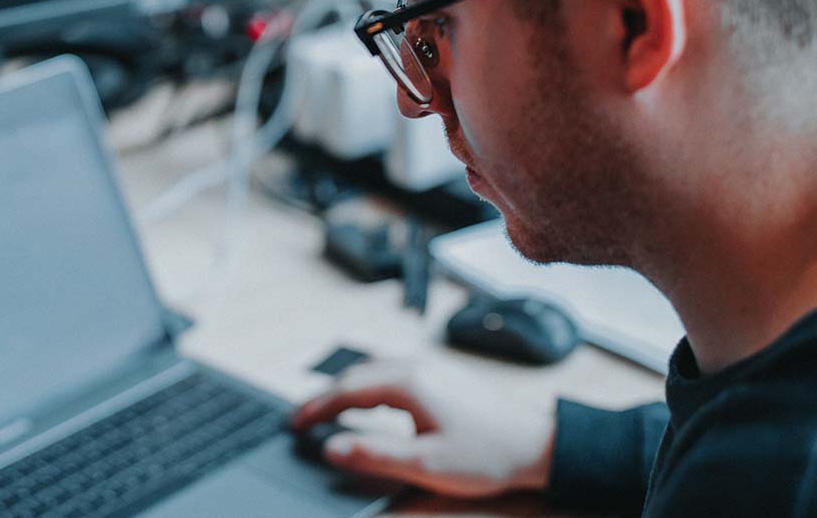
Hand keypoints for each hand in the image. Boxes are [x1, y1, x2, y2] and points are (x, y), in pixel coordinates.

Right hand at [292, 359, 555, 498]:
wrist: (537, 443)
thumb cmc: (487, 454)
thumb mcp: (427, 464)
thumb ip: (375, 454)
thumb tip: (332, 448)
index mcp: (407, 383)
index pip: (346, 391)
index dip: (316, 407)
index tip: (294, 423)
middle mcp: (414, 366)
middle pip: (355, 375)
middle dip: (324, 396)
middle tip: (300, 418)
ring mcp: (428, 367)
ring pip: (372, 370)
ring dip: (344, 388)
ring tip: (325, 409)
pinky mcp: (439, 375)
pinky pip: (389, 372)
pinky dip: (366, 385)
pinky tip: (366, 400)